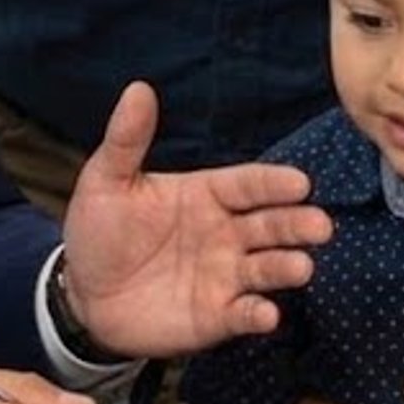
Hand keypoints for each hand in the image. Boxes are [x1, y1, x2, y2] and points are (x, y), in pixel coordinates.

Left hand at [59, 81, 329, 360]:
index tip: (300, 182)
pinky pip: (243, 314)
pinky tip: (266, 314)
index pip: (248, 185)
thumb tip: (138, 88)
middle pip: (270, 225)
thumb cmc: (100, 232)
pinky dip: (258, 314)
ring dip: (286, 267)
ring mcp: (224, 276)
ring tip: (303, 267)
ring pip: (266, 269)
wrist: (82, 295)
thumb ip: (127, 139)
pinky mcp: (216, 316)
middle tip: (320, 225)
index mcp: (206, 195)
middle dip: (296, 224)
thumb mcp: (106, 182)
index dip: (273, 184)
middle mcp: (226, 234)